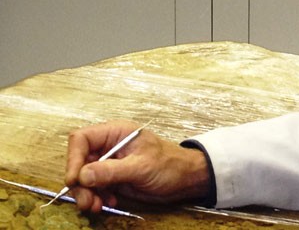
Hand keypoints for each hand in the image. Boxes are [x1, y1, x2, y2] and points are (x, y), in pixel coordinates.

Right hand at [65, 120, 210, 212]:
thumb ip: (111, 170)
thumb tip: (83, 175)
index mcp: (116, 133)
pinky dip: (97, 198)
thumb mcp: (141, 167)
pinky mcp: (113, 178)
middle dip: (80, 183)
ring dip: (87, 194)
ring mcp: (110, 163)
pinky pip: (95, 188)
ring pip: (84, 178)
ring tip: (97, 206)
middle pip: (79, 161)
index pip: (82, 139)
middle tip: (87, 201)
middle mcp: (109, 146)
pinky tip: (109, 203)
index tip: (75, 180)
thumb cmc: (170, 165)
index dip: (73, 159)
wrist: (185, 179)